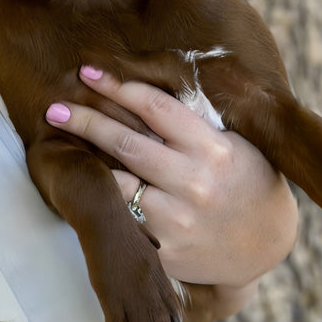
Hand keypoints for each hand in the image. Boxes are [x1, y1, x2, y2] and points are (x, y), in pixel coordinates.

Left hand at [46, 66, 297, 302]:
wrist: (266, 245)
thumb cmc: (243, 179)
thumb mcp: (232, 141)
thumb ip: (189, 120)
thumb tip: (132, 84)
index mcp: (213, 149)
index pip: (155, 107)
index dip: (116, 85)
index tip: (87, 71)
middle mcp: (196, 183)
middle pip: (125, 143)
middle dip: (84, 120)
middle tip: (54, 107)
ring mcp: (179, 220)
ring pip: (117, 184)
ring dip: (85, 161)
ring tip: (57, 142)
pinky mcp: (166, 250)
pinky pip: (122, 220)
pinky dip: (100, 199)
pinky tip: (80, 182)